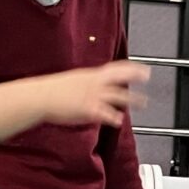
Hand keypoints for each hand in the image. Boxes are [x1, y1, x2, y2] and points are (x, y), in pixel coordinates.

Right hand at [0, 61, 148, 140]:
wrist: (41, 97)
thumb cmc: (52, 91)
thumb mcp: (72, 81)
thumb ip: (86, 84)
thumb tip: (93, 87)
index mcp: (90, 75)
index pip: (115, 68)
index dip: (131, 68)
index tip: (143, 69)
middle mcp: (94, 83)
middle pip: (120, 78)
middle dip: (135, 77)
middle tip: (147, 77)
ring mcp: (93, 96)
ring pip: (118, 96)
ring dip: (132, 100)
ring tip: (144, 102)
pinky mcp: (89, 110)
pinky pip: (107, 114)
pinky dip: (114, 117)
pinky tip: (119, 120)